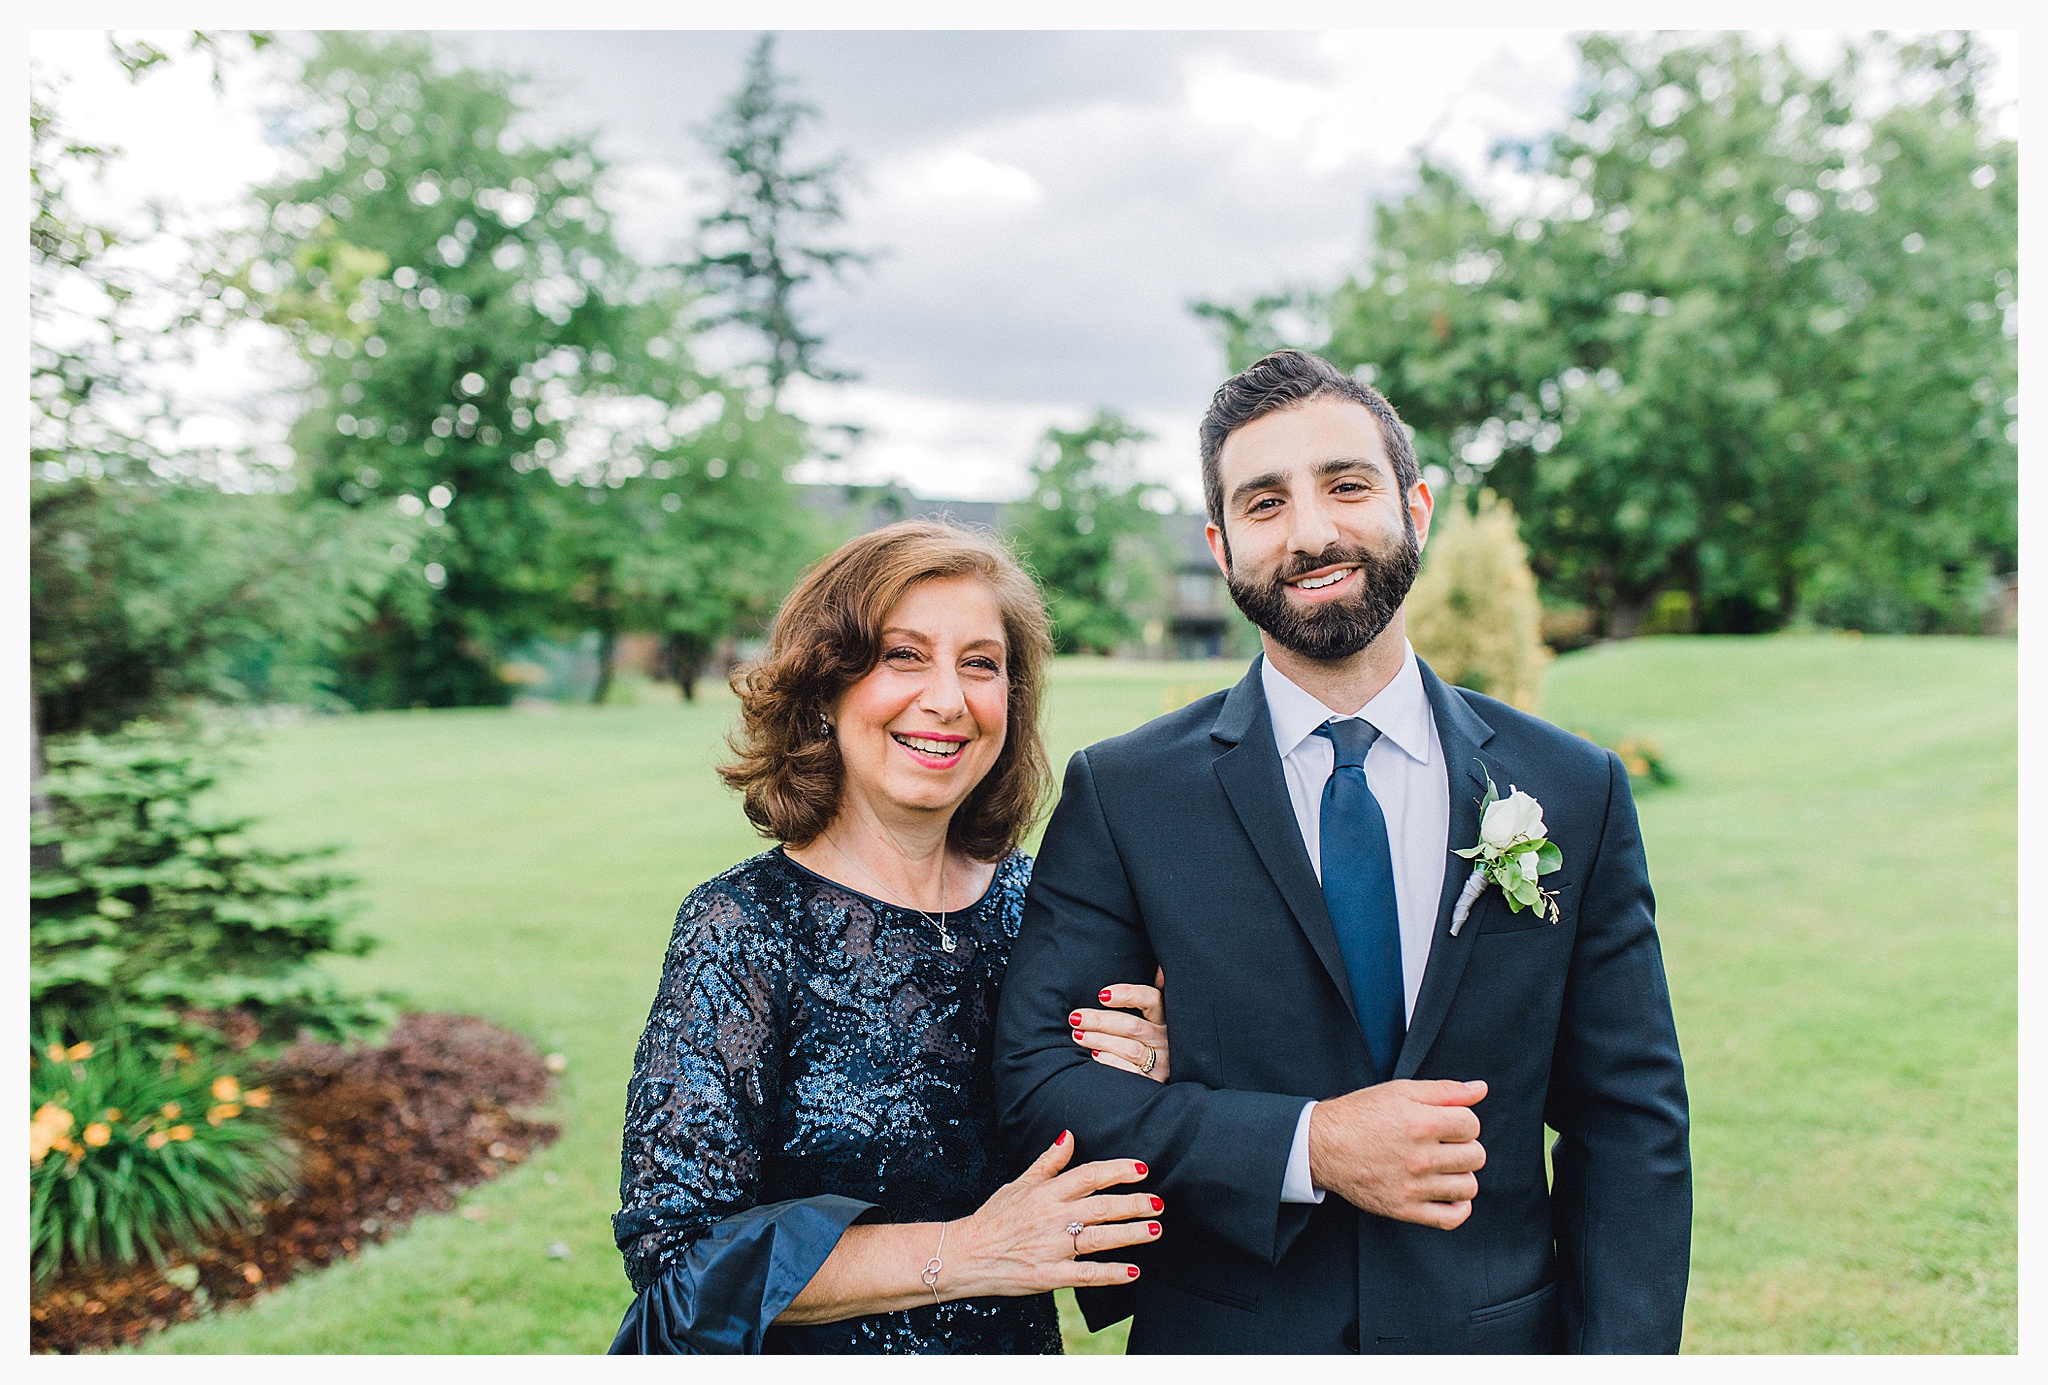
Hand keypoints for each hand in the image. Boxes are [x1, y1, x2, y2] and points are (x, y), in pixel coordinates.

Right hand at [946, 1132, 1161, 1295]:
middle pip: (1100, 1206)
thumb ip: (1048, 1162)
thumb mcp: (1018, 1184)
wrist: (965, 1253)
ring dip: (1129, 1234)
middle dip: (1133, 1203)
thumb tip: (1069, 1136)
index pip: (1088, 1175)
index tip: (1142, 1168)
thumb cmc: (994, 1217)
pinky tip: (1132, 1271)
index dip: (1117, 1170)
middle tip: (1159, 1202)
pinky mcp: (1048, 1275)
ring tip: (1154, 1229)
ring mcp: (1050, 1247)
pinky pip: (1085, 1274)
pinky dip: (1110, 1273)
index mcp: (1045, 1193)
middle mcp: (1051, 1217)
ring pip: (1097, 1238)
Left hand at [1071, 967, 1169, 1081]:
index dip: (1127, 994)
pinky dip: (1109, 1062)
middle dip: (1100, 1020)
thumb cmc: (1142, 1041)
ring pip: (1128, 1048)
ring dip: (1099, 1040)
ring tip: (1078, 1035)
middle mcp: (1165, 1039)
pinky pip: (1128, 1071)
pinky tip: (1094, 1056)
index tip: (1101, 995)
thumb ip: (1146, 999)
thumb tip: (1159, 969)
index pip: (1152, 999)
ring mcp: (1161, 1062)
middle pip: (1132, 1026)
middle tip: (1076, 1017)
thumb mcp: (1150, 1019)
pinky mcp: (1153, 1082)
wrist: (1156, 1084)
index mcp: (1164, 1018)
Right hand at [1307, 1079, 1487, 1228]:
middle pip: (1476, 1156)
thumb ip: (1444, 1090)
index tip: (1447, 1123)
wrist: (1323, 1146)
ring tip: (1444, 1166)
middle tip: (1444, 1143)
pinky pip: (1451, 1218)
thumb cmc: (1361, 1115)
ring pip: (1468, 1186)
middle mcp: (1419, 1157)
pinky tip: (1448, 1192)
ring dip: (1462, 1174)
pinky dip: (1458, 1207)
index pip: (1472, 1124)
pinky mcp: (1404, 1209)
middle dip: (1465, 1146)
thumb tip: (1480, 1089)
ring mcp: (1413, 1187)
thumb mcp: (1400, 1091)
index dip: (1463, 1121)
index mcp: (1420, 1123)